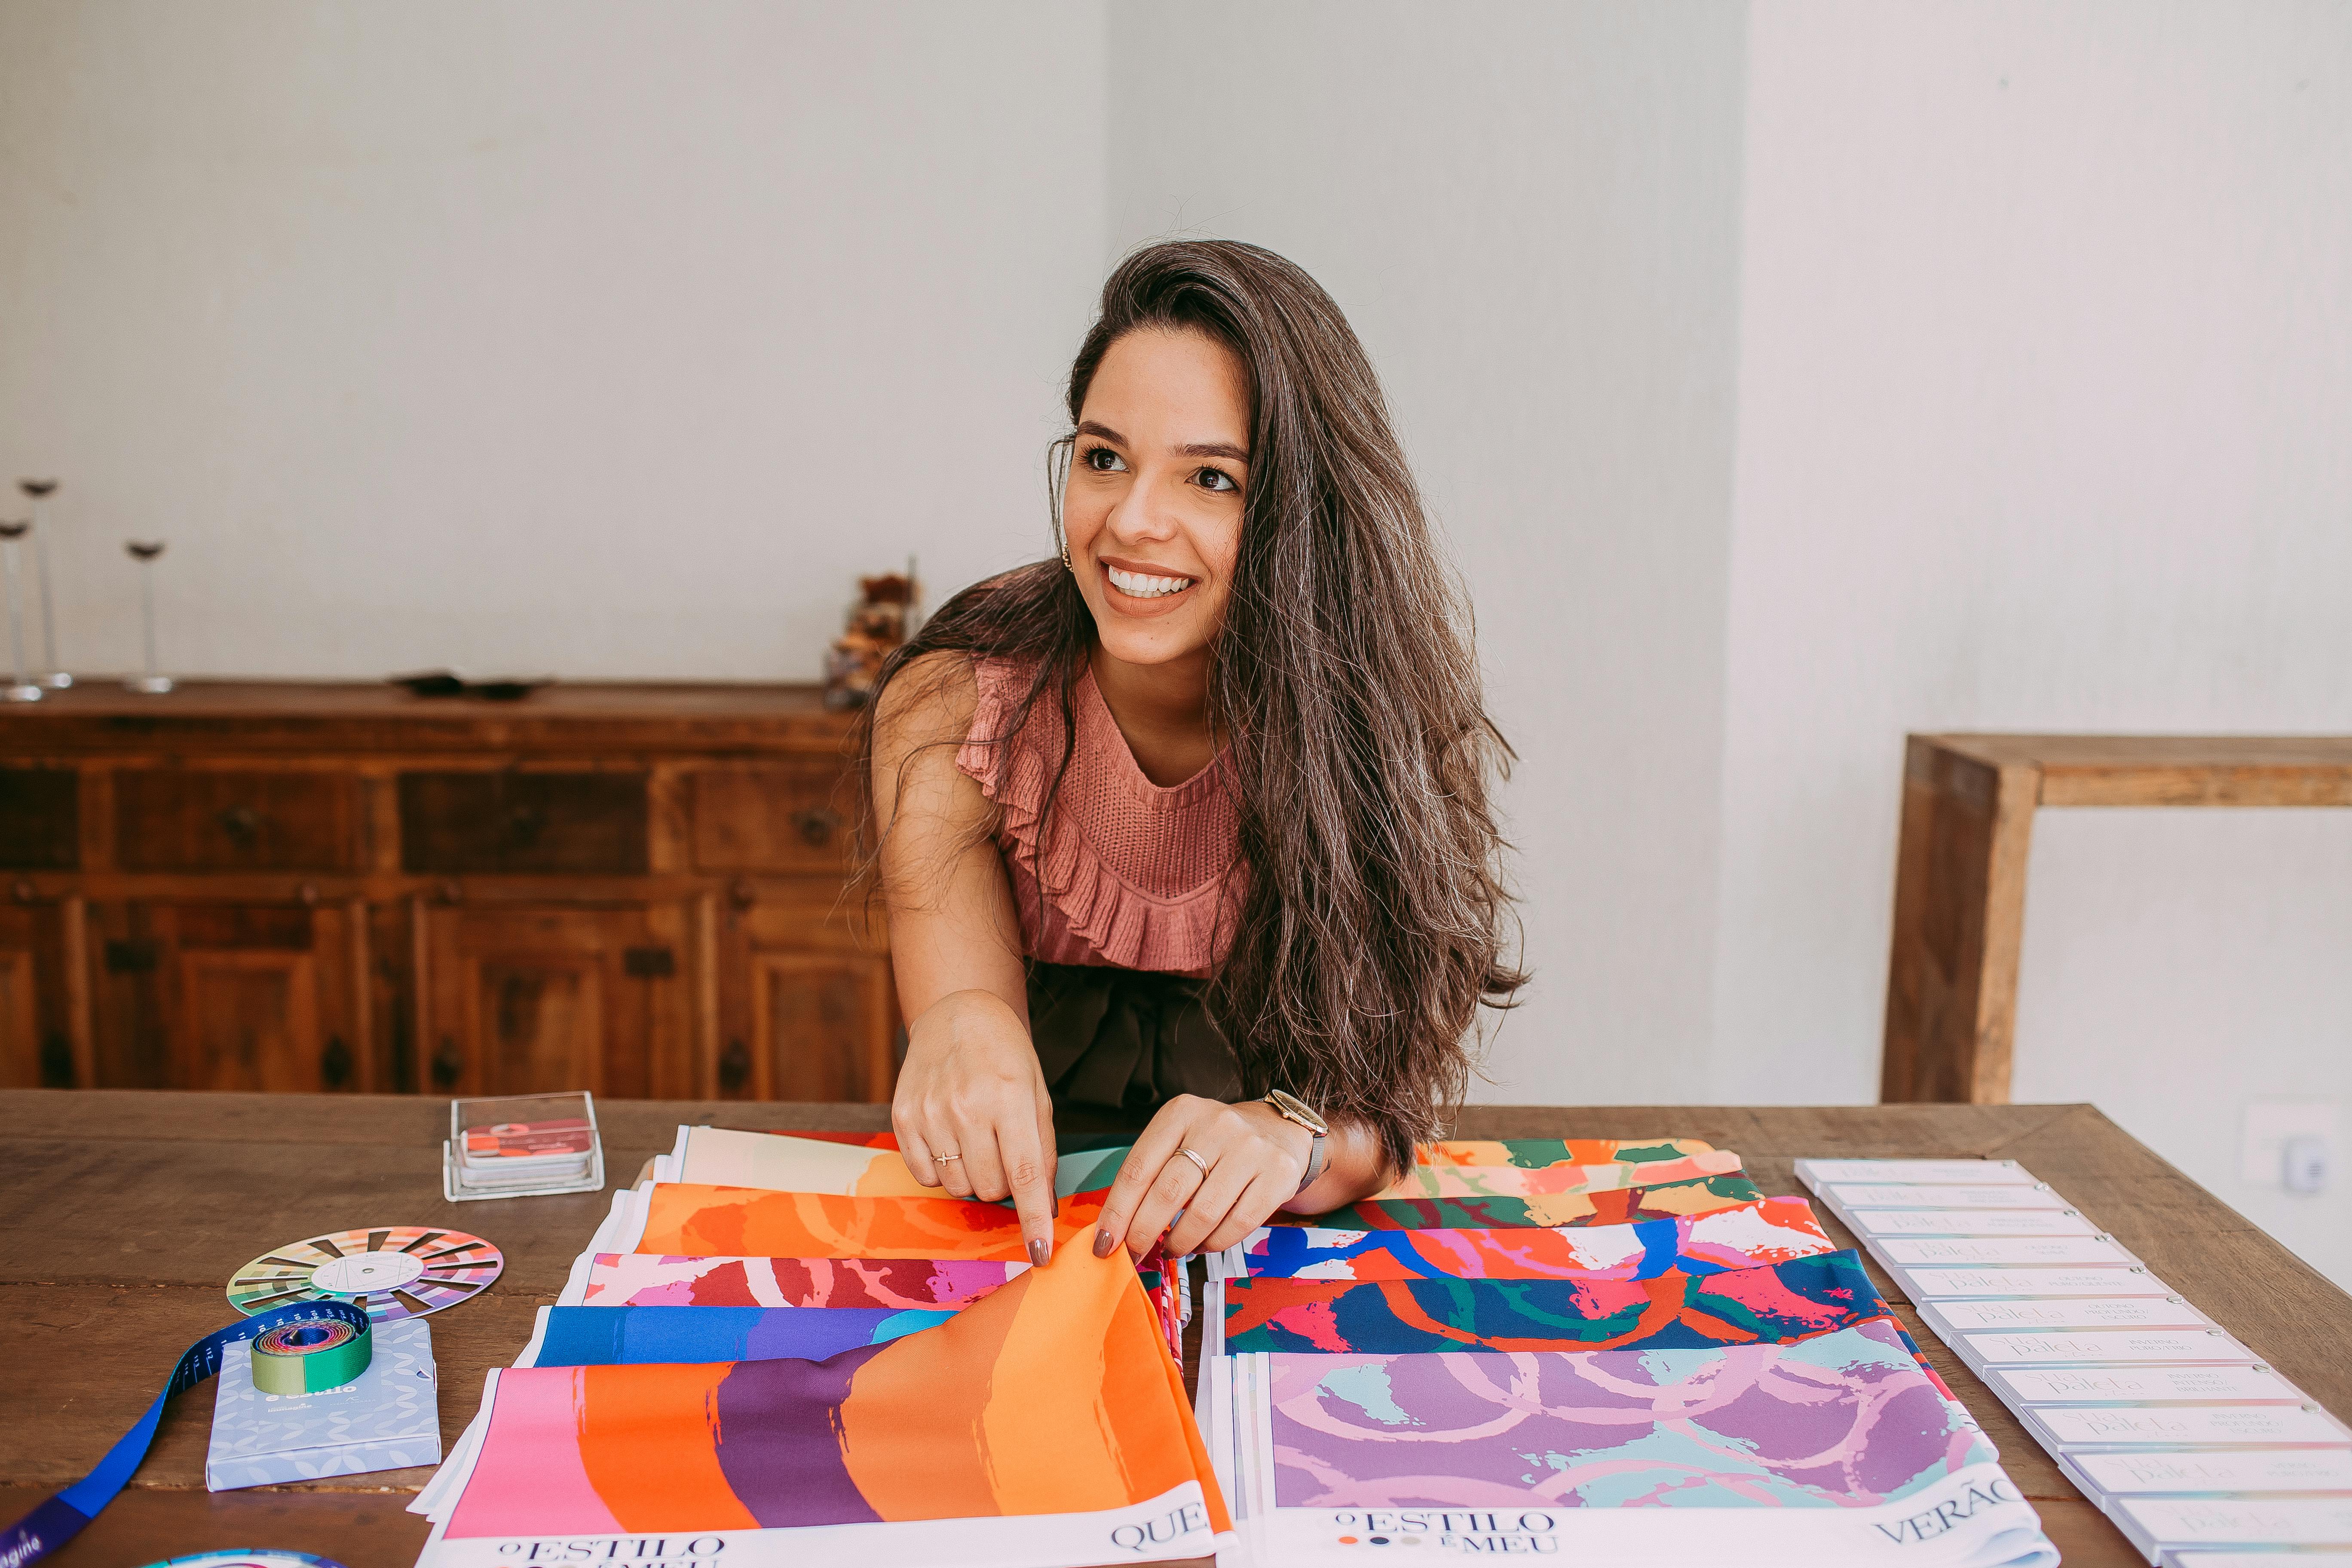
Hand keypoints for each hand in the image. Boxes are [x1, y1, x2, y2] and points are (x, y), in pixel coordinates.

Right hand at [891, 988, 1058, 1263]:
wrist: (956, 1016)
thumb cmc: (1006, 1057)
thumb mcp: (1038, 1094)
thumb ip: (1043, 1150)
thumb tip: (1046, 1207)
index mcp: (1009, 1098)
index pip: (1025, 1174)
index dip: (1034, 1219)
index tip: (1040, 1254)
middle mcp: (966, 1107)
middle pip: (990, 1188)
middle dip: (1004, 1184)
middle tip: (1003, 1151)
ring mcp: (930, 1113)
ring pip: (958, 1186)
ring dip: (973, 1176)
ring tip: (977, 1139)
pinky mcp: (903, 1118)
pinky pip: (925, 1176)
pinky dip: (942, 1170)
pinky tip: (950, 1138)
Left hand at [1091, 1095, 1311, 1259]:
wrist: (1278, 1132)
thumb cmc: (1215, 1145)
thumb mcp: (1179, 1139)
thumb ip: (1150, 1175)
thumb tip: (1116, 1231)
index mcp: (1181, 1112)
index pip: (1138, 1168)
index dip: (1117, 1212)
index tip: (1104, 1243)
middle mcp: (1217, 1125)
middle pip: (1168, 1192)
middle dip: (1144, 1233)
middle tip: (1134, 1254)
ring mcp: (1251, 1149)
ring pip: (1203, 1214)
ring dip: (1180, 1243)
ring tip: (1172, 1249)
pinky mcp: (1278, 1174)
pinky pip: (1237, 1225)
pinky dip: (1213, 1244)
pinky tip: (1202, 1244)